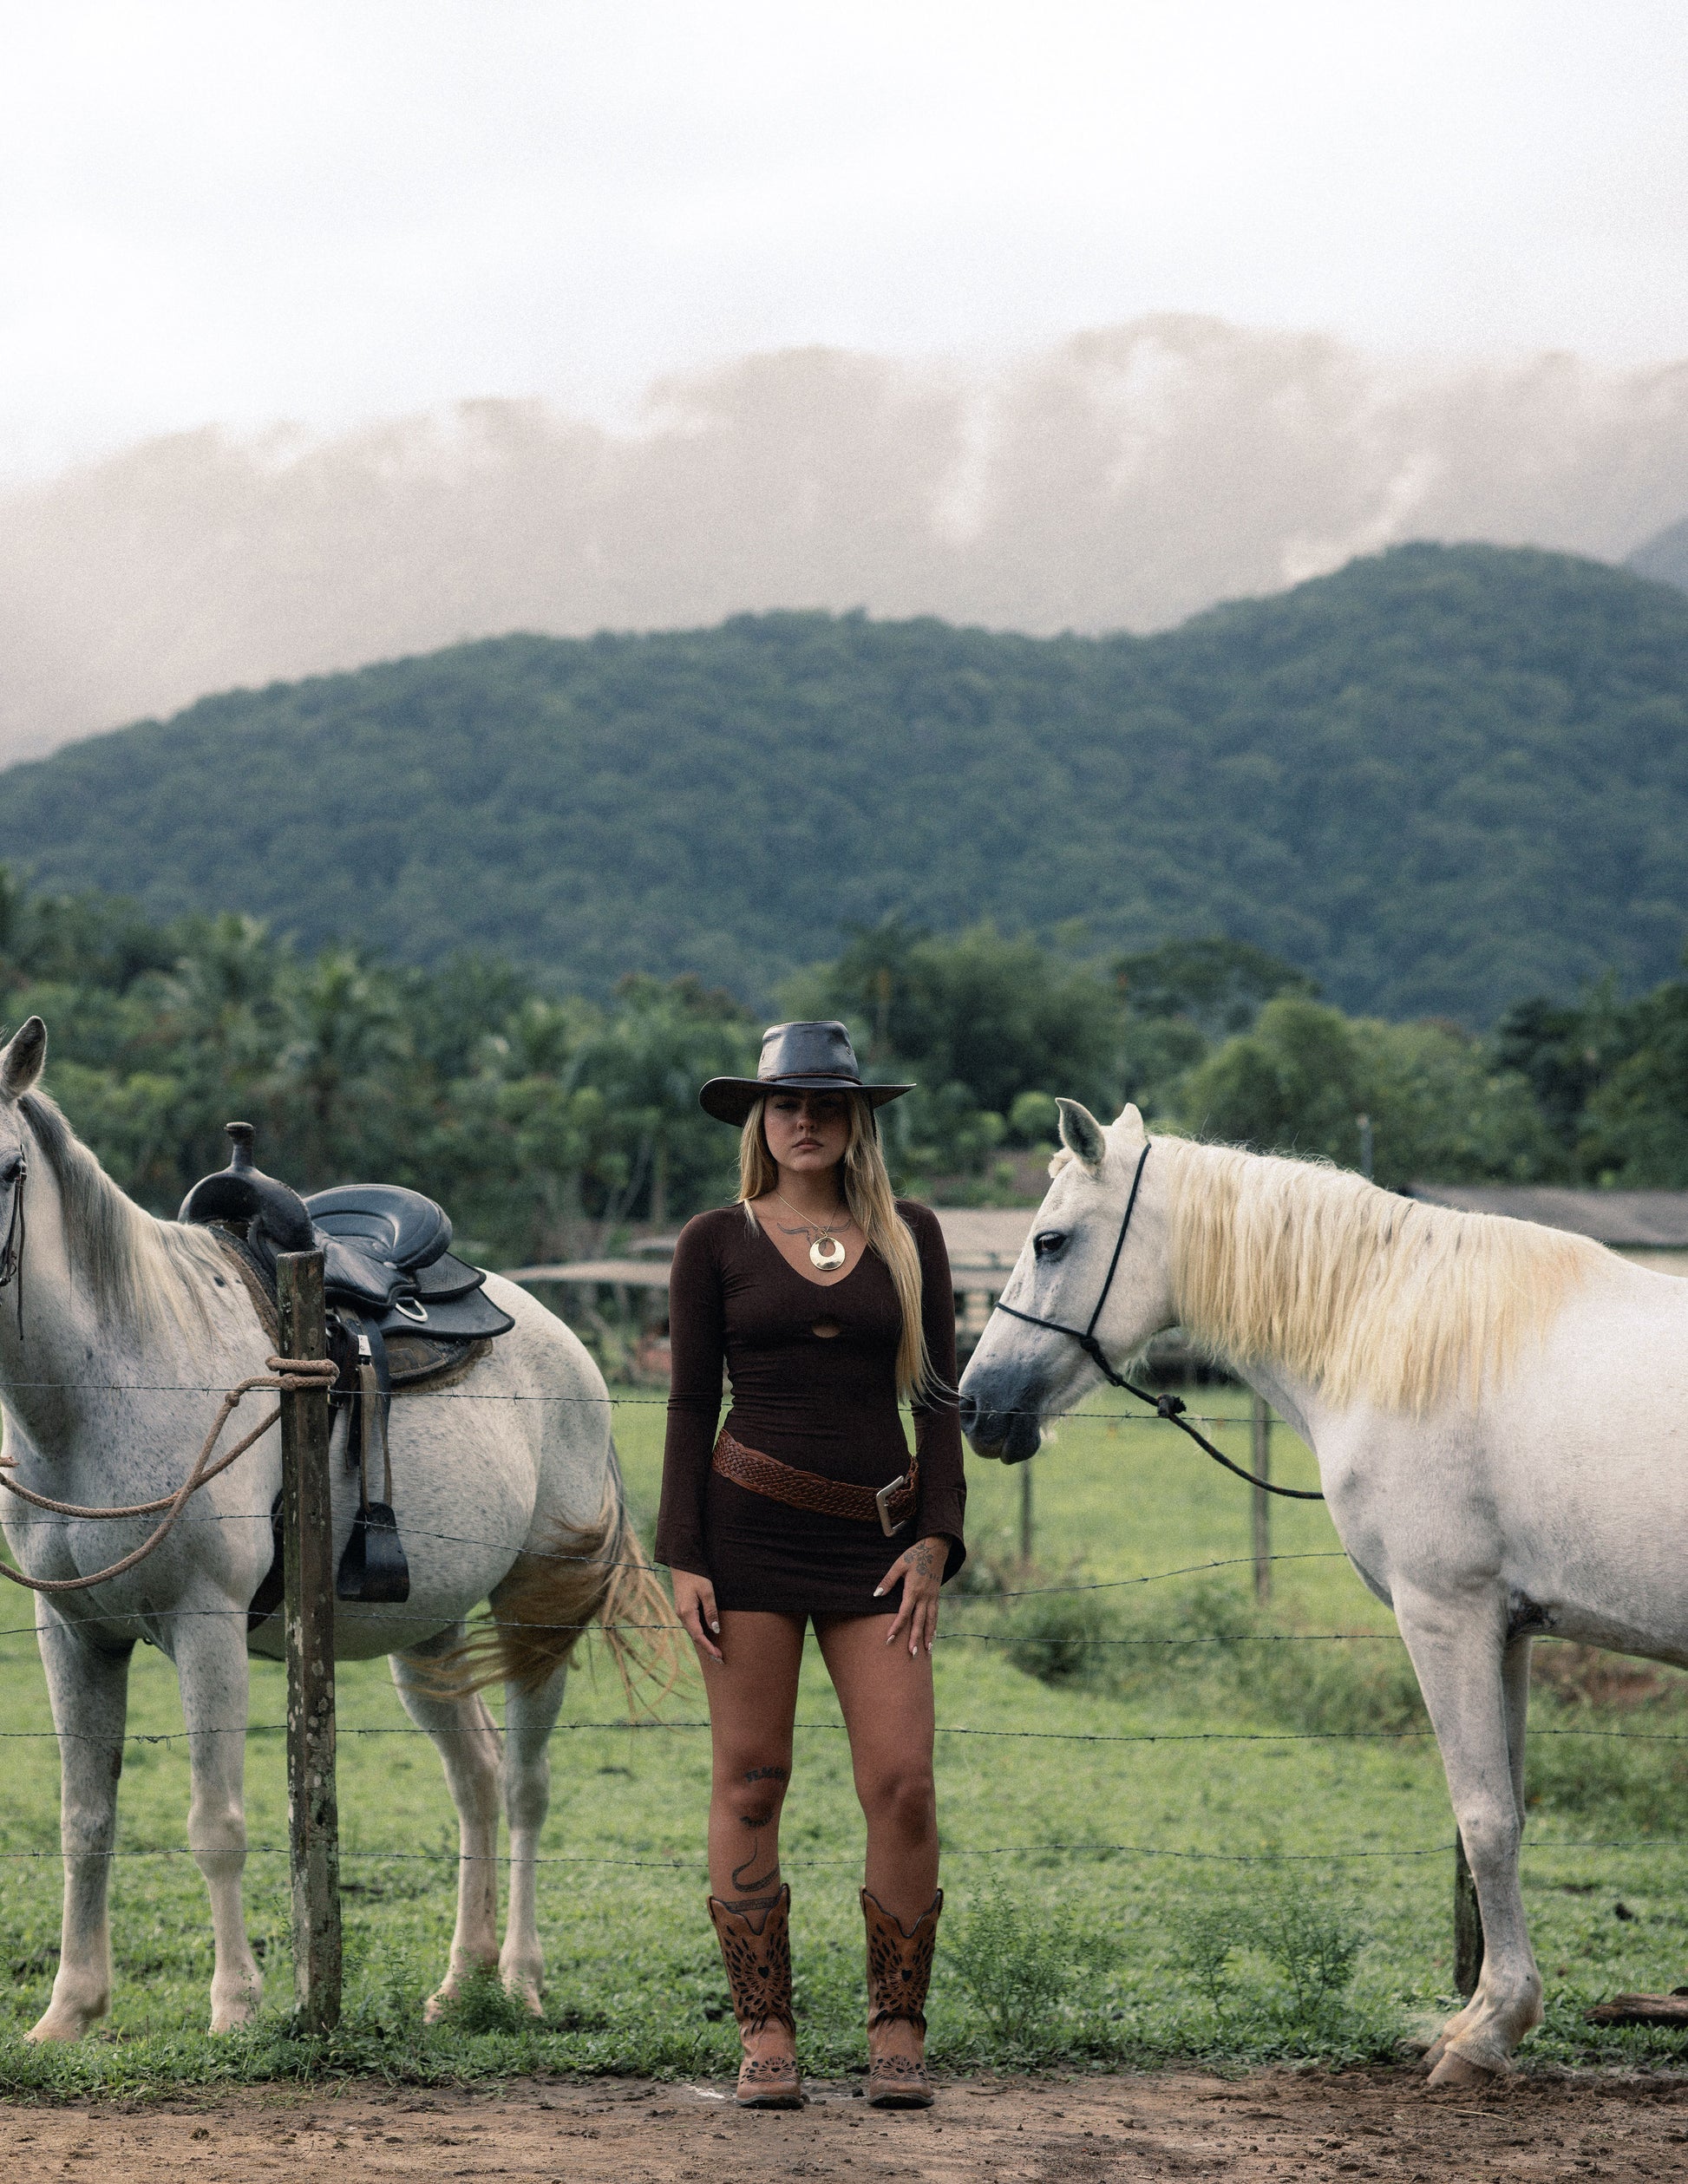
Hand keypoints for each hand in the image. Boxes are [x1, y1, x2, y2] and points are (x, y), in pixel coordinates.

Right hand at [671, 1568, 722, 1662]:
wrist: (682, 1563)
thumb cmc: (696, 1576)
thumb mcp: (707, 1592)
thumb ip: (711, 1611)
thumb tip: (715, 1630)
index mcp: (687, 1612)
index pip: (698, 1636)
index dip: (708, 1647)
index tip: (718, 1656)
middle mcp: (681, 1615)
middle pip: (694, 1636)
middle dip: (706, 1648)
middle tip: (719, 1658)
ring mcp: (680, 1612)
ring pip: (692, 1631)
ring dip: (703, 1642)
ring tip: (714, 1651)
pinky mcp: (682, 1608)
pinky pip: (691, 1625)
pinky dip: (699, 1634)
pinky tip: (706, 1637)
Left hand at [876, 1534, 947, 1655]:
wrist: (936, 1548)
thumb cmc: (915, 1555)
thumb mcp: (899, 1564)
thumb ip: (888, 1580)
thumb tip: (876, 1595)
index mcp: (913, 1590)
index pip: (904, 1613)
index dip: (896, 1627)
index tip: (889, 1639)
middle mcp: (924, 1597)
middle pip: (919, 1622)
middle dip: (914, 1639)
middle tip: (911, 1655)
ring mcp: (932, 1597)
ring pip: (930, 1621)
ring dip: (928, 1637)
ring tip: (927, 1652)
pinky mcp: (936, 1596)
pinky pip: (935, 1615)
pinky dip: (934, 1627)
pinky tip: (933, 1636)